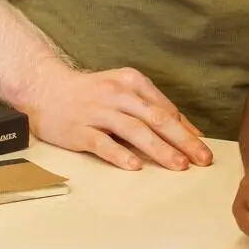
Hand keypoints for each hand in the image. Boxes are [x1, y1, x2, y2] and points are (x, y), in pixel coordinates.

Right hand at [24, 62, 212, 172]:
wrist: (44, 88)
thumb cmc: (90, 93)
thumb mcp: (123, 89)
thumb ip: (151, 107)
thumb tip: (187, 130)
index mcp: (132, 82)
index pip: (166, 109)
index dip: (187, 130)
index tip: (203, 149)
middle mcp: (118, 94)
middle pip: (157, 118)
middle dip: (183, 140)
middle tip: (202, 159)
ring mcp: (98, 112)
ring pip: (134, 131)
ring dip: (159, 149)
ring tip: (178, 165)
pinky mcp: (79, 129)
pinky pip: (103, 143)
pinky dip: (120, 154)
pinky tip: (135, 166)